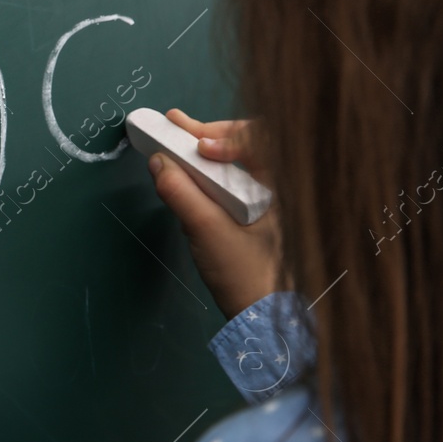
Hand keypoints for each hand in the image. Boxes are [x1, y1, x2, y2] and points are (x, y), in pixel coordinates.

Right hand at [146, 109, 282, 317]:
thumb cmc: (246, 276)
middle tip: (174, 126)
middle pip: (248, 141)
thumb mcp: (207, 231)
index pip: (261, 137)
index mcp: (284, 186)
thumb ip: (180, 193)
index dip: (226, 133)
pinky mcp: (256, 211)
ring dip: (206, 150)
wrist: (261, 316)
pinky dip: (209, 171)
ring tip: (175, 142)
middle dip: (209, 134)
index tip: (197, 145)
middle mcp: (281, 186)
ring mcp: (270, 198)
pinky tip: (189, 173)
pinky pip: (233, 178)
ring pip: (238, 159)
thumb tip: (158, 162)